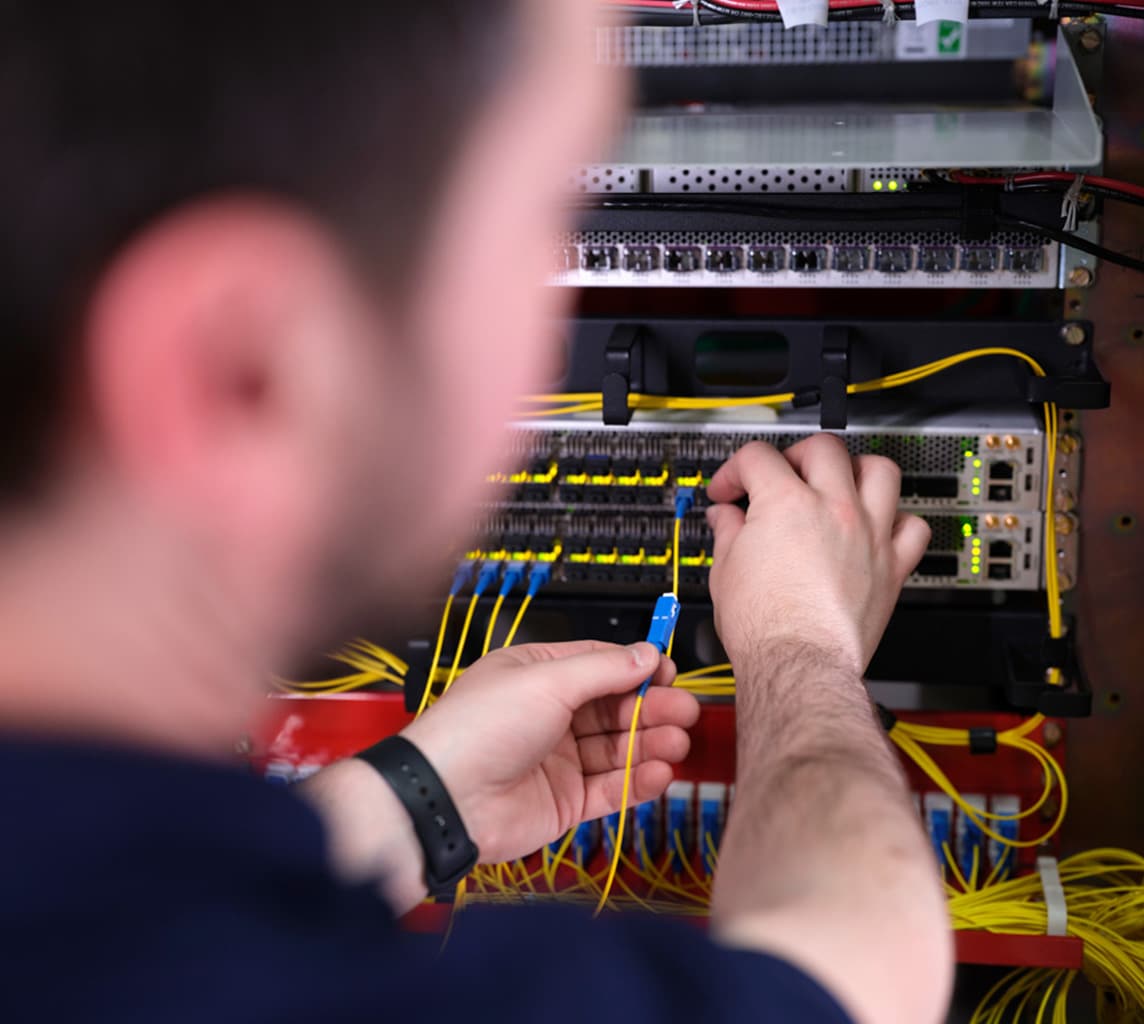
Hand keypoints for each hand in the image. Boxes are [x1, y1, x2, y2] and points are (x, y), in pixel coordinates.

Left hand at [400, 640, 699, 864]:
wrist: (446, 798)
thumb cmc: (477, 729)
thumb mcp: (546, 681)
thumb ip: (603, 670)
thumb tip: (646, 653)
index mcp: (536, 675)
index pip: (599, 665)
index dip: (636, 668)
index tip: (668, 671)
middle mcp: (548, 715)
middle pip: (614, 708)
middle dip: (652, 708)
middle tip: (685, 710)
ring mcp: (557, 760)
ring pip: (617, 749)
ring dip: (650, 744)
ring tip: (678, 742)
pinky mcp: (564, 801)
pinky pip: (610, 789)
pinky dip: (637, 781)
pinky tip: (659, 773)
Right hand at [705, 436, 929, 674]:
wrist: (797, 665)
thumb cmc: (764, 627)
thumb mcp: (726, 570)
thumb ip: (728, 532)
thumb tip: (726, 518)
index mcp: (786, 503)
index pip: (758, 457)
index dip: (735, 471)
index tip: (730, 491)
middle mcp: (834, 509)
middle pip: (823, 448)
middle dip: (795, 455)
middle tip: (781, 476)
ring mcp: (868, 534)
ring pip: (880, 470)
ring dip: (856, 469)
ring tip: (839, 483)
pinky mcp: (892, 566)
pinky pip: (913, 526)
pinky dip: (898, 520)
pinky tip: (878, 527)